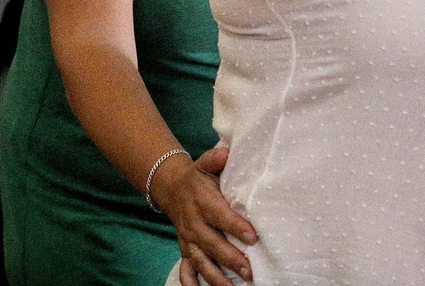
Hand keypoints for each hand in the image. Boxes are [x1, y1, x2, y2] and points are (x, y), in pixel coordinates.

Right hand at [152, 148, 255, 285]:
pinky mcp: (185, 249)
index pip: (220, 216)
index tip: (253, 237)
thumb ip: (215, 159)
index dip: (236, 227)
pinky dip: (191, 283)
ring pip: (200, 261)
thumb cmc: (197, 178)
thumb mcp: (204, 164)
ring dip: (215, 277)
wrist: (171, 188)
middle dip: (230, 259)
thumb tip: (226, 152)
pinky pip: (185, 269)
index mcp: (203, 202)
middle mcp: (194, 223)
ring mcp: (188, 239)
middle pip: (212, 244)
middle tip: (249, 270)